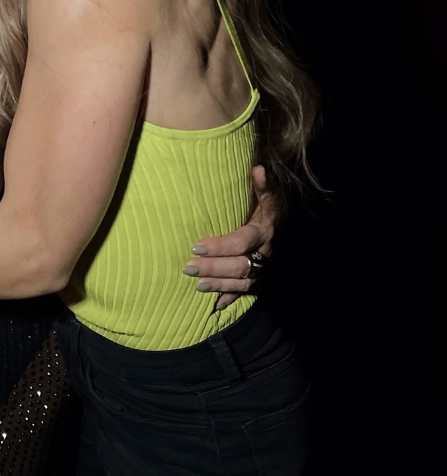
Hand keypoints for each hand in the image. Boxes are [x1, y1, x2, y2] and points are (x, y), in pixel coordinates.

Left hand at [183, 165, 278, 309]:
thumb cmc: (270, 209)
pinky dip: (231, 299)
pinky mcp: (261, 281)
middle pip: (240, 265)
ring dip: (219, 285)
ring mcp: (265, 270)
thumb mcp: (269, 195)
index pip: (241, 241)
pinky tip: (215, 305)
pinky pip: (247, 293)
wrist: (287, 228)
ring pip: (242, 282)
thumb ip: (263, 185)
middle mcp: (266, 254)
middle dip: (214, 268)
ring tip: (196, 285)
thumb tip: (258, 170)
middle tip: (188, 267)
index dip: (220, 246)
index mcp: (264, 232)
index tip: (196, 246)